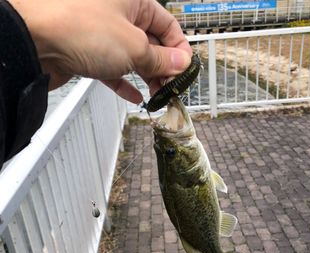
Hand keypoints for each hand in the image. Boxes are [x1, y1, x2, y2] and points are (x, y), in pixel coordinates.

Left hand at [8, 0, 191, 102]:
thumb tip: (180, 62)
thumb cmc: (78, 28)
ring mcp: (101, 32)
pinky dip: (125, 82)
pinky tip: (135, 96)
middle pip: (151, 41)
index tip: (184, 70)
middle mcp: (117, 12)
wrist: (34, 41)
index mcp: (133, 0)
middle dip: (164, 66)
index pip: (167, 23)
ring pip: (133, 56)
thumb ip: (160, 58)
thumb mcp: (133, 47)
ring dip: (147, 77)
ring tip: (157, 95)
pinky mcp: (88, 51)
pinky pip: (113, 68)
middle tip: (172, 87)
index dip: (179, 48)